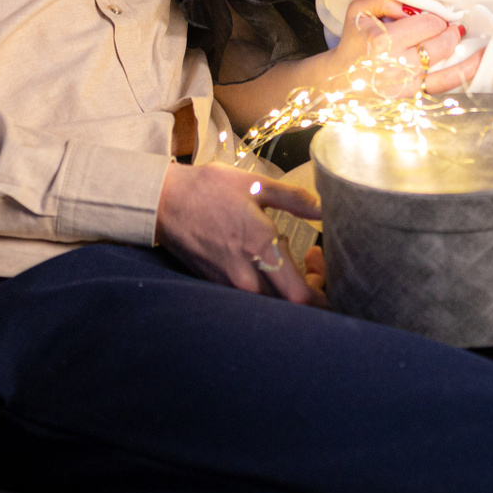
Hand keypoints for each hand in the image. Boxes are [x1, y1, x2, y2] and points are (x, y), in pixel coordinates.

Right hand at [155, 162, 323, 304]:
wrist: (163, 202)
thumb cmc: (210, 190)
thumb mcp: (255, 185)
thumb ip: (294, 199)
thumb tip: (326, 208)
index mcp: (261, 249)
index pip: (301, 297)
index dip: (321, 294)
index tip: (328, 274)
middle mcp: (246, 277)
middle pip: (289, 306)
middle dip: (309, 290)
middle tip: (313, 261)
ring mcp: (229, 285)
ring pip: (270, 303)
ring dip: (286, 288)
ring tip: (290, 257)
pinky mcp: (216, 285)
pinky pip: (250, 296)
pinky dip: (265, 285)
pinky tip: (263, 259)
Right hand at [336, 0, 480, 95]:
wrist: (342, 80)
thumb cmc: (354, 41)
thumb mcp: (359, 10)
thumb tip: (414, 6)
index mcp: (382, 41)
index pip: (428, 24)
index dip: (434, 18)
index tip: (431, 19)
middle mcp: (396, 66)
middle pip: (441, 43)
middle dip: (448, 32)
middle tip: (445, 28)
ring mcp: (407, 85)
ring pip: (449, 66)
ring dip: (462, 50)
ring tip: (468, 39)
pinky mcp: (413, 97)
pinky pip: (447, 85)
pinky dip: (466, 71)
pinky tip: (480, 60)